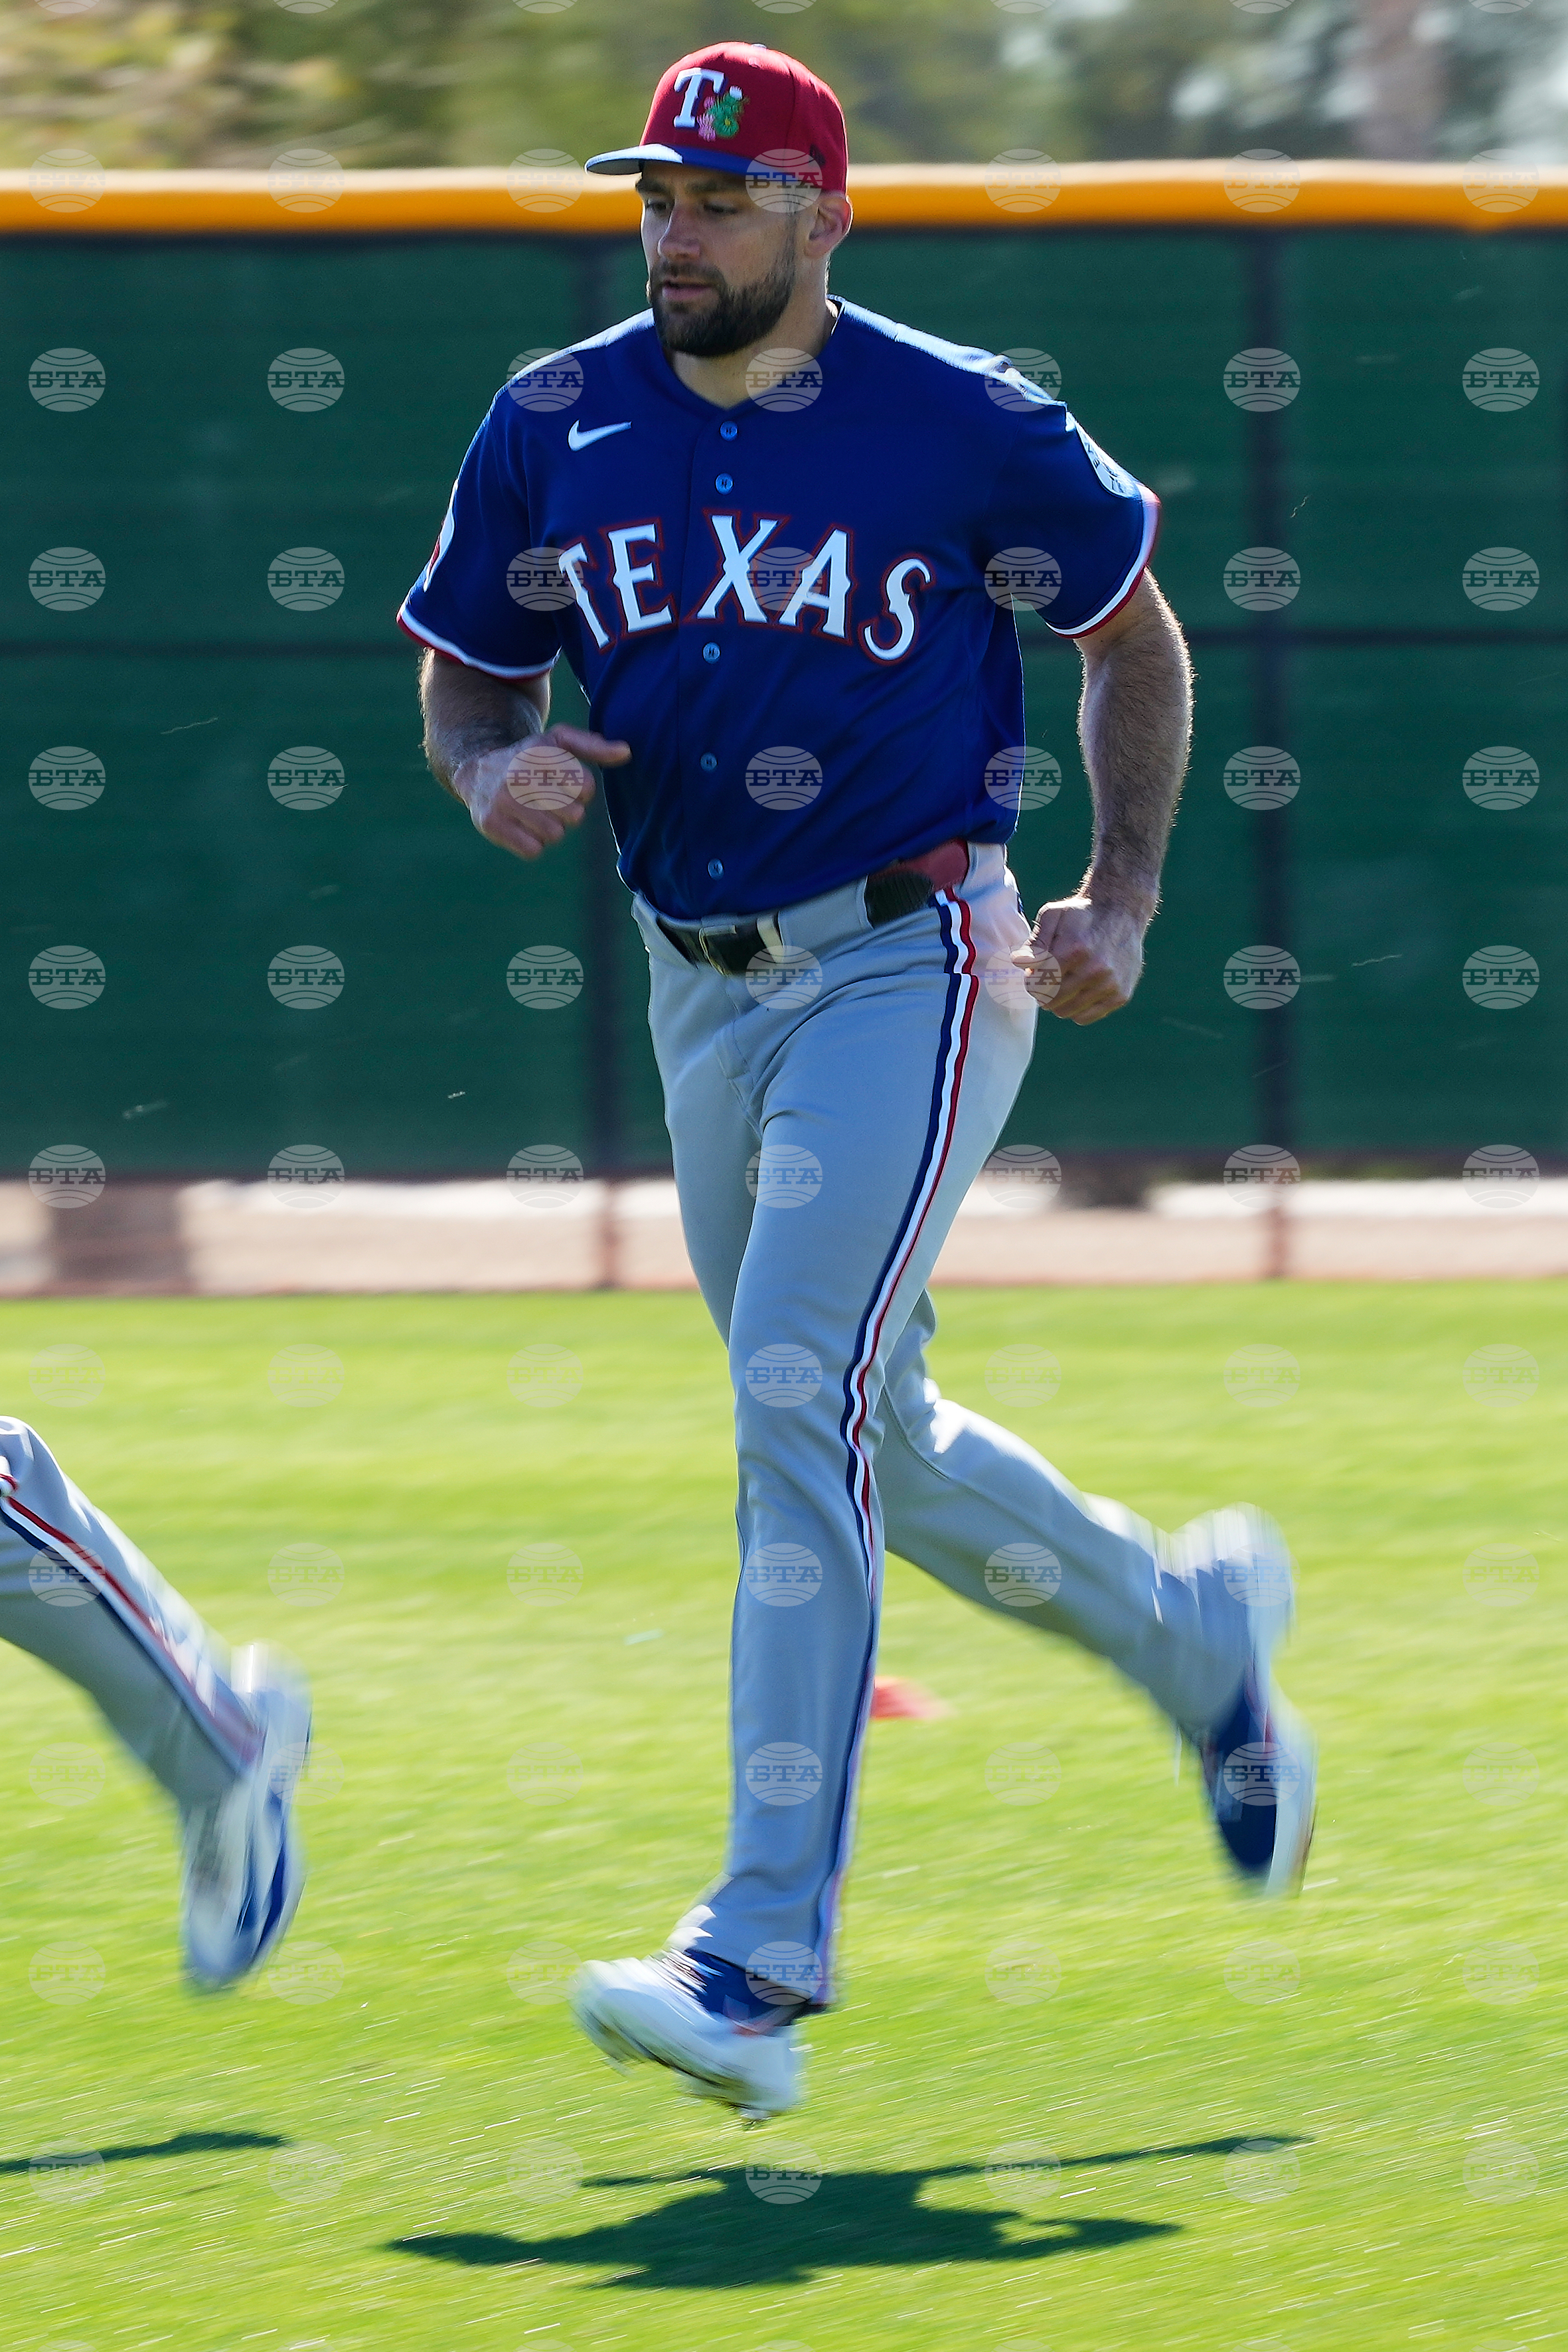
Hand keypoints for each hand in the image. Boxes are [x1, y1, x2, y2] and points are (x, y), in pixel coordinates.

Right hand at [454, 724, 629, 861]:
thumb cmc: (530, 757)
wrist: (479, 770)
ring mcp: (502, 801)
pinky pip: (533, 850)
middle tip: (548, 800)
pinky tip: (522, 826)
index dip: (582, 791)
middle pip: (573, 816)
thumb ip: (593, 746)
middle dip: (566, 812)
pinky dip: (533, 843)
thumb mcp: (558, 742)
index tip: (565, 783)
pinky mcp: (490, 823)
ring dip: (551, 829)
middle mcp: (519, 775)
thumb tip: (626, 752)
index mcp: (541, 753)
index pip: (585, 788)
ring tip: (535, 812)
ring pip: (554, 835)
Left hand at [1011, 893, 1147, 1024]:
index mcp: (1075, 949)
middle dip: (1042, 992)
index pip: (1038, 982)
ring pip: (1065, 1012)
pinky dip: (1075, 1009)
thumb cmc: (1082, 914)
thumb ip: (1036, 942)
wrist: (1122, 912)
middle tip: (1046, 980)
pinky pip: (1084, 1018)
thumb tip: (1019, 962)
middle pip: (1050, 999)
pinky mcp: (1120, 995)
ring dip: (1057, 1002)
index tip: (1034, 973)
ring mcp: (1110, 984)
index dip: (1031, 980)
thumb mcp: (1054, 915)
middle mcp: (1095, 969)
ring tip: (1062, 985)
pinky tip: (1077, 993)